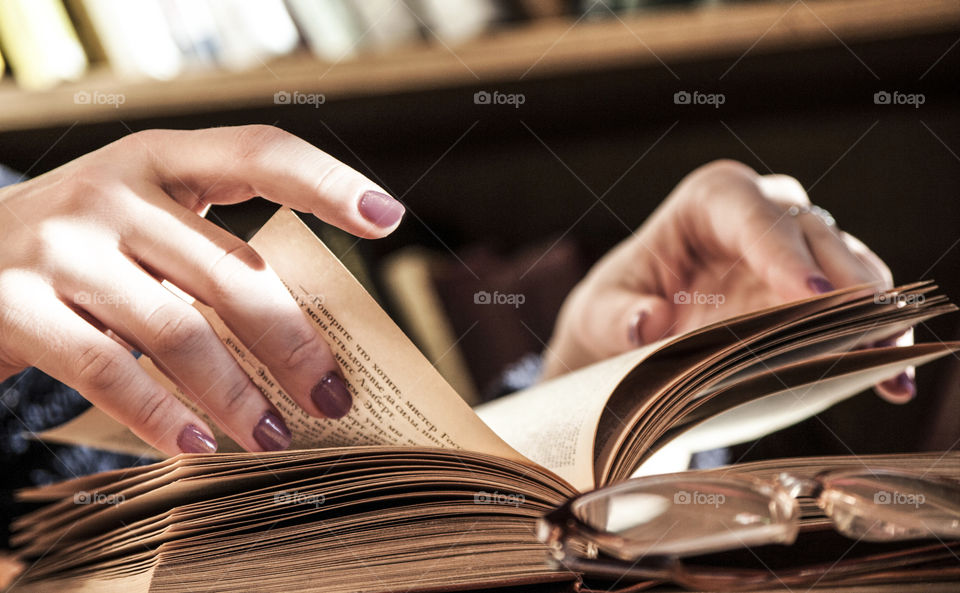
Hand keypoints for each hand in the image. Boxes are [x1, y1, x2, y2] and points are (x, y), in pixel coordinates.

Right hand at [0, 126, 405, 454]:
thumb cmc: (82, 251)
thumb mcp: (143, 227)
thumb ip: (210, 258)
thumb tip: (304, 342)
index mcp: (160, 159)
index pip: (259, 153)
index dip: (328, 183)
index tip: (388, 219)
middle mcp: (112, 190)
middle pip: (231, 271)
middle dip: (293, 345)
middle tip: (333, 398)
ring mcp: (62, 244)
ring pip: (178, 329)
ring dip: (237, 394)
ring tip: (274, 436)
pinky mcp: (15, 303)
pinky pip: (107, 369)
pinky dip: (160, 415)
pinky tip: (197, 445)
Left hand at [543, 159, 912, 402]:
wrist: (635, 328)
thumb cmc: (617, 307)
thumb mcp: (599, 314)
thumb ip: (616, 318)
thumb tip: (647, 322)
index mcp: (709, 201)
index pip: (753, 215)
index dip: (782, 251)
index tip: (807, 292)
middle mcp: (762, 213)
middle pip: (815, 235)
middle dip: (845, 282)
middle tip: (868, 329)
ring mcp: (796, 249)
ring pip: (850, 266)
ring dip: (875, 315)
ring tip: (890, 362)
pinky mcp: (815, 288)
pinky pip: (858, 305)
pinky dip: (877, 338)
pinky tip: (892, 379)